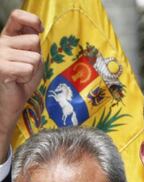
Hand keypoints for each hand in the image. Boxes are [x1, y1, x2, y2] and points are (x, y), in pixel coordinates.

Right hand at [0, 9, 42, 160]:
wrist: (10, 102)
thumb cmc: (22, 80)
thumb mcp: (32, 58)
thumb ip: (33, 44)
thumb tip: (36, 30)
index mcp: (7, 37)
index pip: (17, 16)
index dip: (31, 20)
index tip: (39, 28)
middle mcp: (0, 42)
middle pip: (34, 40)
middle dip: (36, 57)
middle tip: (26, 68)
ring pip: (34, 57)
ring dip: (32, 70)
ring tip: (21, 76)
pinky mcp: (1, 67)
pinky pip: (29, 68)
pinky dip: (28, 77)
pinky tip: (17, 80)